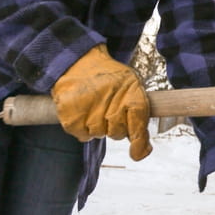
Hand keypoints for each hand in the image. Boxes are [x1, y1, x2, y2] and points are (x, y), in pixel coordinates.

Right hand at [51, 44, 151, 160]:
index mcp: (131, 94)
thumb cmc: (110, 79)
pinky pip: (82, 136)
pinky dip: (83, 128)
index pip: (138, 126)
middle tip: (109, 109)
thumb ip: (139, 117)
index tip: (137, 153)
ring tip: (95, 106)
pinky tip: (83, 111)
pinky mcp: (71, 117)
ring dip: (98, 126)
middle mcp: (111, 103)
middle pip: (117, 133)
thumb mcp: (132, 87)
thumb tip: (143, 152)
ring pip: (99, 134)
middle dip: (115, 127)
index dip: (139, 143)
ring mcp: (90, 110)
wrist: (79, 62)